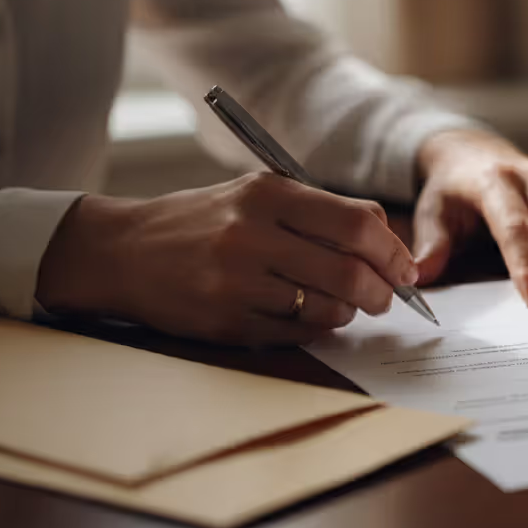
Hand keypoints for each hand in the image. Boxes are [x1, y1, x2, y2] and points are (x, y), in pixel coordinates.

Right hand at [37, 172, 415, 345]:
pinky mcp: (227, 322)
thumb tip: (386, 235)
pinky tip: (304, 316)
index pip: (358, 224)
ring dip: (347, 313)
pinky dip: (314, 329)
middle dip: (381, 292)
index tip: (405, 269)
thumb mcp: (256, 195)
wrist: (122, 252)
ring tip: (341, 305)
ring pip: (328, 308)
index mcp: (268, 194)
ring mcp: (238, 282)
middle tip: (384, 298)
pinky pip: (297, 333)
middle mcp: (253, 234)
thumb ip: (320, 210)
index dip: (393, 252)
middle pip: (351, 272)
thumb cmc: (203, 222)